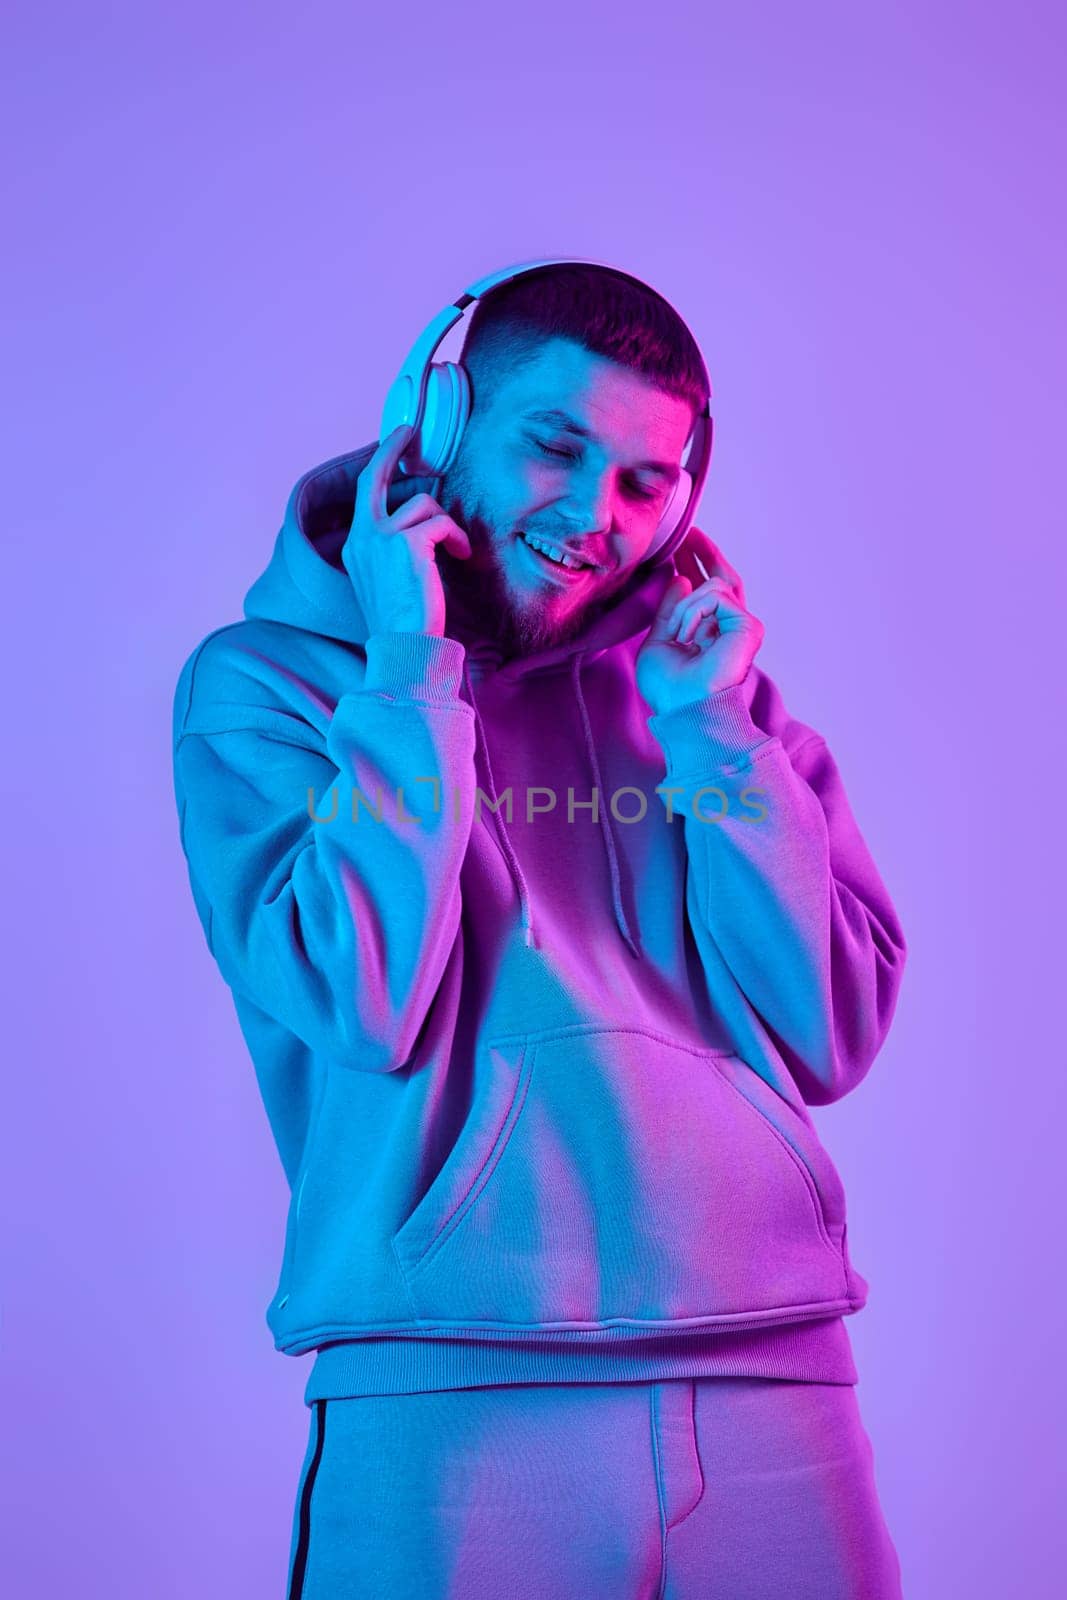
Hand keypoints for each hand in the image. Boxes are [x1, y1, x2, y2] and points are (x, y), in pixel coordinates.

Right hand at [343, 424, 471, 637]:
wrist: (404, 648)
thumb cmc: (404, 623)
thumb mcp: (388, 581)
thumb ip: (394, 551)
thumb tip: (423, 527)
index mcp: (355, 547)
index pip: (364, 495)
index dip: (379, 467)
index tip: (394, 447)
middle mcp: (362, 537)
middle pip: (373, 477)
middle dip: (391, 448)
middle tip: (409, 432)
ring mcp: (382, 538)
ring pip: (424, 504)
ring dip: (446, 523)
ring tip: (455, 550)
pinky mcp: (407, 543)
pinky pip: (443, 523)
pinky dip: (457, 538)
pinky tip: (461, 557)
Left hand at [635, 528, 763, 715]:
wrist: (684, 709)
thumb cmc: (669, 688)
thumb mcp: (658, 641)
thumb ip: (669, 611)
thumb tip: (680, 578)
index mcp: (708, 631)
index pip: (706, 589)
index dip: (694, 563)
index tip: (679, 543)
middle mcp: (728, 627)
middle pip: (721, 577)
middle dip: (701, 552)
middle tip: (686, 531)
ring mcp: (741, 625)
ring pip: (712, 584)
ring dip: (686, 604)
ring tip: (679, 633)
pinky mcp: (748, 625)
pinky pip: (716, 595)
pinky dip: (695, 611)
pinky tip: (689, 636)